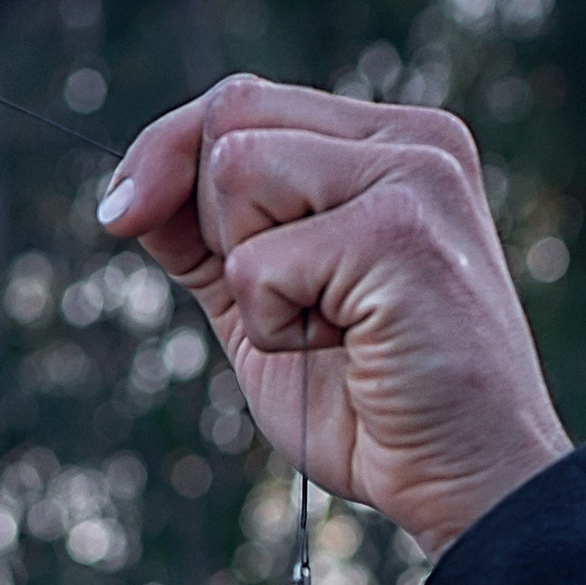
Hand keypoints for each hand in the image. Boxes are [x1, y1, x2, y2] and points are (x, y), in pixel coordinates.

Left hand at [95, 74, 569, 556]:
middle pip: (231, 117)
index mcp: (390, 143)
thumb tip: (130, 194)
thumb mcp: (267, 306)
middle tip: (291, 302)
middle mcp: (413, 140)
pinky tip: (346, 348)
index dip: (168, 156)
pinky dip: (273, 323)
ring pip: (236, 169)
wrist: (463, 482)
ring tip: (326, 324)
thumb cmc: (374, 406)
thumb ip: (211, 242)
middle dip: (216, 221)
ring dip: (250, 275)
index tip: (122, 214)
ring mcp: (416, 175)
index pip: (243, 102)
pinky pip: (257, 261)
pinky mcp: (400, 231)